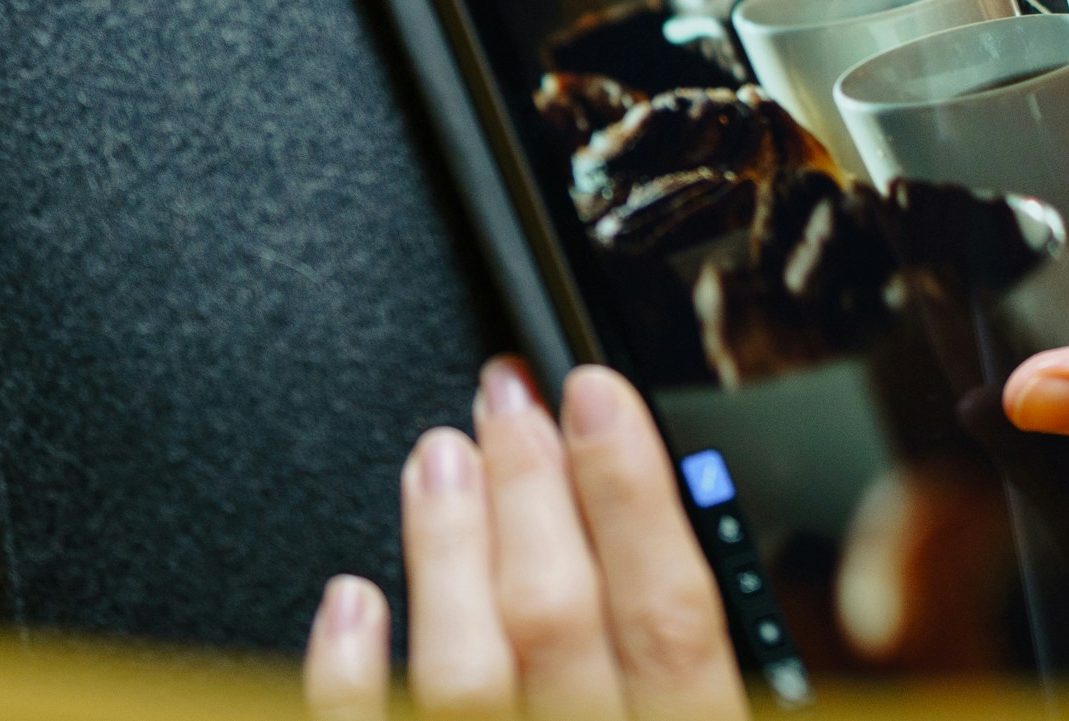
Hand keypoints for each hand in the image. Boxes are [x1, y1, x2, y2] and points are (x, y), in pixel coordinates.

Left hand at [304, 359, 749, 718]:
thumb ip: (706, 665)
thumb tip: (716, 537)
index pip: (671, 618)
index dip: (634, 495)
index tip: (600, 398)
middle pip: (559, 622)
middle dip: (531, 487)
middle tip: (509, 396)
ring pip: (467, 671)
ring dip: (450, 547)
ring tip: (439, 454)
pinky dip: (352, 673)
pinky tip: (353, 600)